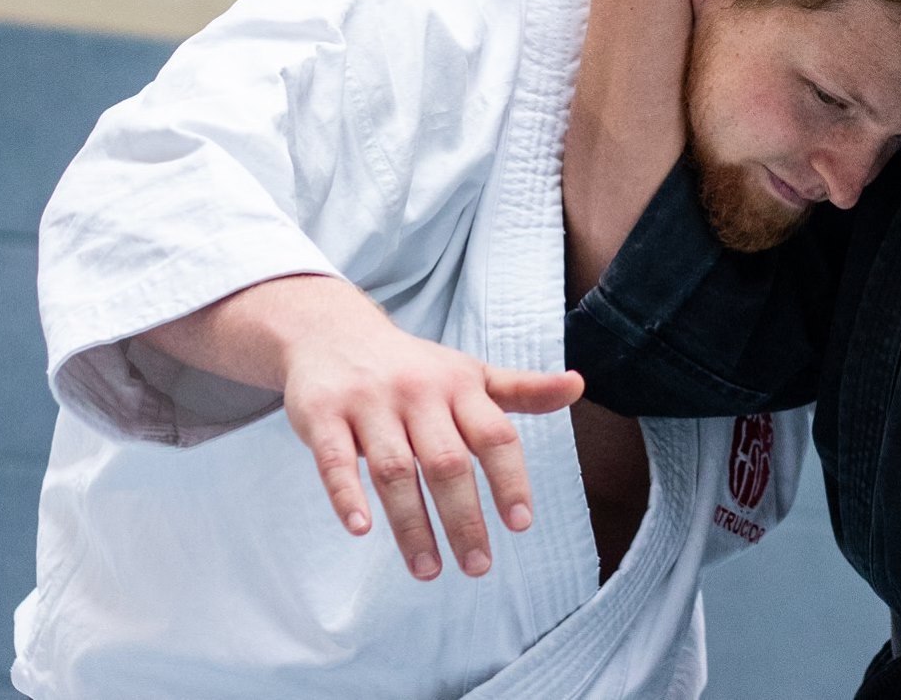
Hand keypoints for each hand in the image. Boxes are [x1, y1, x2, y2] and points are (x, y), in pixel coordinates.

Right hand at [281, 310, 583, 580]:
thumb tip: (579, 386)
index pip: (494, 435)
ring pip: (395, 470)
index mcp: (459, 385)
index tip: (521, 525)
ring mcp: (369, 402)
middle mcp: (418, 392)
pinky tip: (361, 529)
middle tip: (478, 567)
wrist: (333, 331)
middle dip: (464, 518)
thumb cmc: (414, 367)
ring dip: (411, 525)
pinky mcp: (321, 414)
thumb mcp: (469, 373)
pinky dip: (346, 494)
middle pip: (447, 462)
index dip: (510, 480)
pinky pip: (334, 459)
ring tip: (429, 570)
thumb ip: (521, 390)